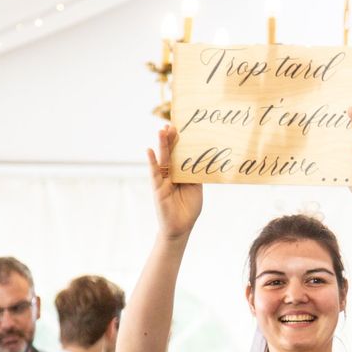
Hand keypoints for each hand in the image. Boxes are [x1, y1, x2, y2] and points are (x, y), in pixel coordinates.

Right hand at [147, 125, 202, 239]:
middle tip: (172, 124)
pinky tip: (149, 150)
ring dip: (162, 145)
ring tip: (161, 130)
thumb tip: (201, 157)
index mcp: (181, 173)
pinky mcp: (157, 188)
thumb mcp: (196, 187)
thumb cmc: (188, 208)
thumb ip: (195, 173)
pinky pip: (154, 173)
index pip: (180, 154)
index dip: (180, 142)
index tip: (182, 127)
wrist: (181, 228)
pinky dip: (152, 161)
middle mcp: (171, 174)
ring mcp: (163, 180)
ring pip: (163, 159)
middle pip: (171, 153)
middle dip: (171, 139)